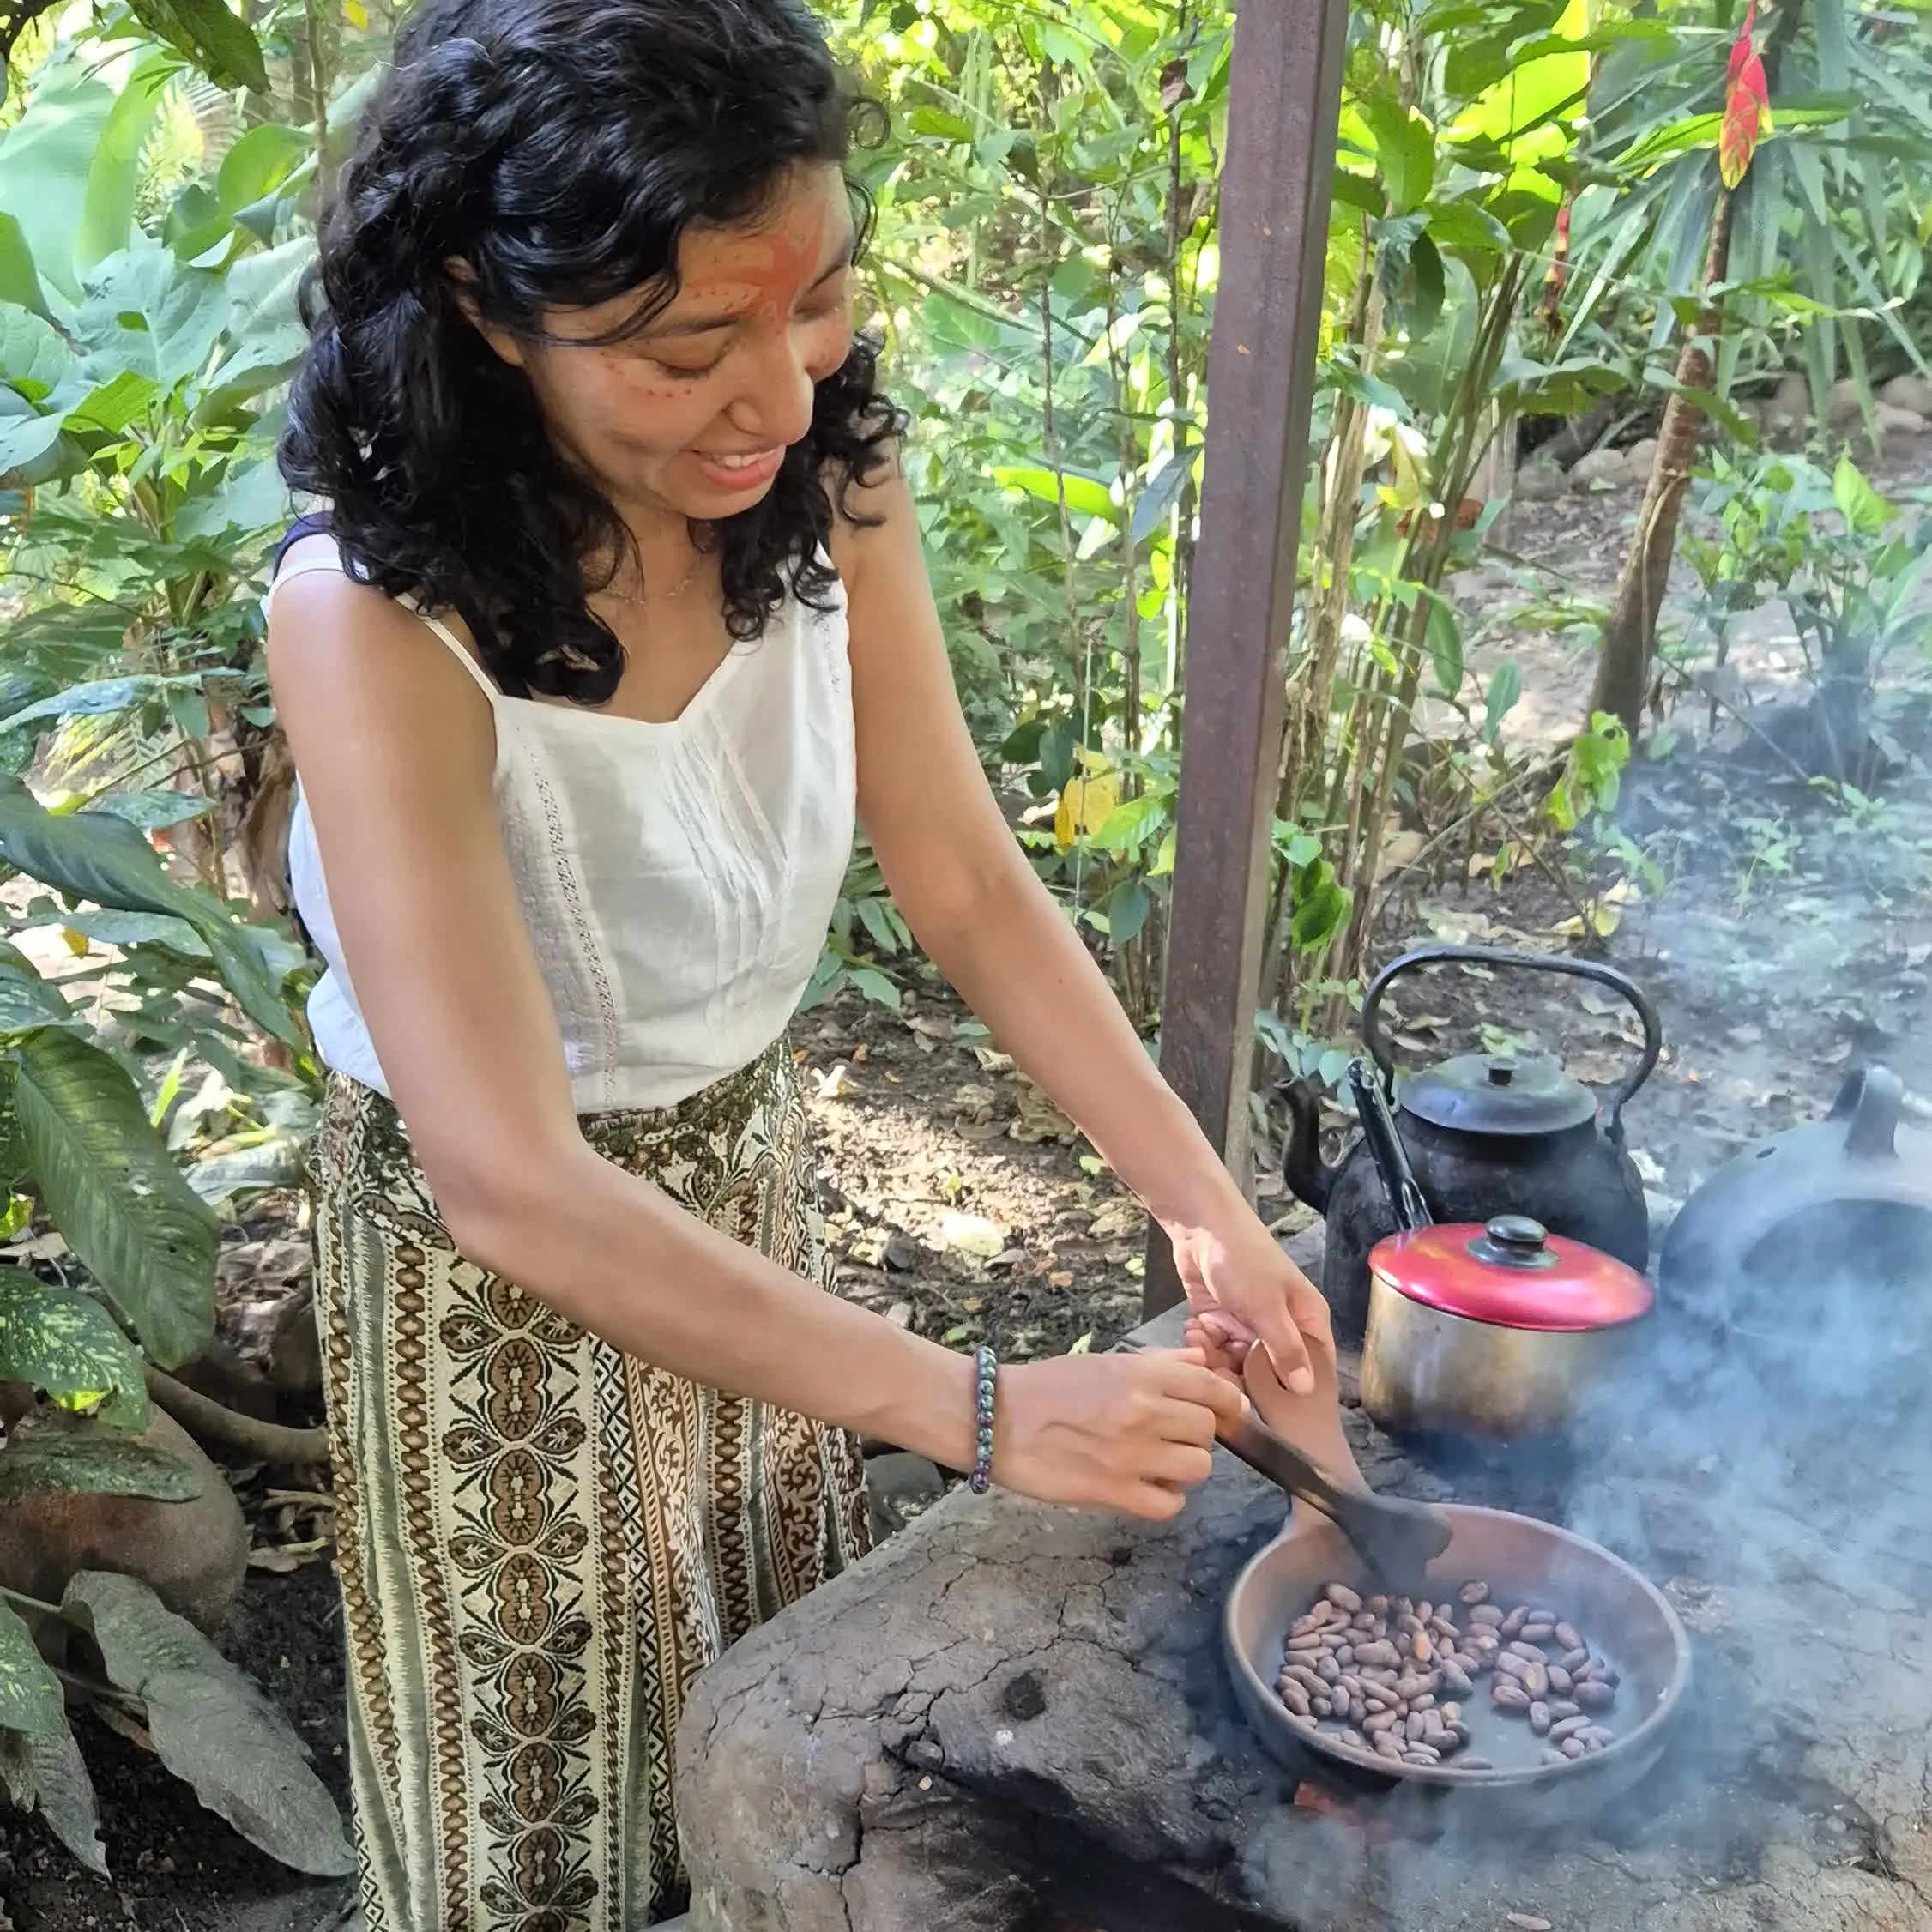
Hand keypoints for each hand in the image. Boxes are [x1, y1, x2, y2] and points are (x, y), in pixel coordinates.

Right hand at [993, 1348, 1245, 1520]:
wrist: (997, 1419)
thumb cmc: (1047, 1386)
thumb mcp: (1104, 1362)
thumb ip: (1157, 1363)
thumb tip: (1200, 1360)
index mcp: (1142, 1375)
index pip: (1213, 1388)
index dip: (1228, 1402)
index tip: (1225, 1411)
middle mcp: (1143, 1412)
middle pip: (1208, 1431)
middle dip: (1197, 1434)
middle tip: (1172, 1435)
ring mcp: (1131, 1455)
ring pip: (1198, 1468)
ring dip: (1184, 1467)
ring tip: (1159, 1462)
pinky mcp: (1113, 1492)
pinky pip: (1169, 1505)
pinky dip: (1165, 1499)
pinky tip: (1147, 1487)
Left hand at [1166, 1192, 1333, 1397]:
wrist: (1200, 1228)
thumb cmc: (1244, 1261)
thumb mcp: (1268, 1308)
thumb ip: (1286, 1350)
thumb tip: (1306, 1389)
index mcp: (1306, 1320)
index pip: (1312, 1367)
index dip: (1295, 1390)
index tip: (1272, 1405)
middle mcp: (1280, 1327)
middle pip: (1268, 1373)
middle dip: (1241, 1375)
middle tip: (1221, 1369)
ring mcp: (1248, 1325)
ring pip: (1236, 1364)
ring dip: (1215, 1358)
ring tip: (1203, 1338)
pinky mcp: (1220, 1321)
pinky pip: (1214, 1349)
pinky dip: (1203, 1343)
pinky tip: (1195, 1328)